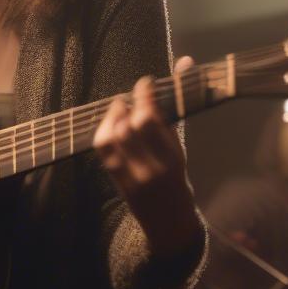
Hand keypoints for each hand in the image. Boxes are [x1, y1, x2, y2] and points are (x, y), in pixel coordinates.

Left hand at [93, 57, 199, 244]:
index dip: (145, 96)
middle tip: (133, 97)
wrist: (170, 226)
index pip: (153, 120)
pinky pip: (105, 152)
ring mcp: (132, 177)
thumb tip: (183, 62)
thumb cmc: (178, 182)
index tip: (145, 83)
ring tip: (120, 108)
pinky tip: (110, 125)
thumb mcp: (180, 150)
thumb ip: (174, 111)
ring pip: (114, 138)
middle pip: (132, 127)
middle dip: (130, 105)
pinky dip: (104, 131)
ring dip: (113, 116)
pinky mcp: (118, 182)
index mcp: (173, 158)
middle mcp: (152, 167)